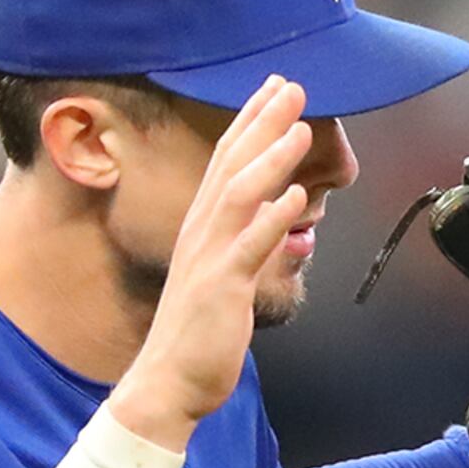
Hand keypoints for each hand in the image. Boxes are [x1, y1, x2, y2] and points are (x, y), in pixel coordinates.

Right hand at [107, 77, 314, 445]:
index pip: (227, 163)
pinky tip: (296, 198)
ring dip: (271, 160)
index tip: (275, 90)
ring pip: (240, 197)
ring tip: (299, 128)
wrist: (169, 381)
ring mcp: (210, 258)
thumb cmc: (200, 334)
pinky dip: (271, 220)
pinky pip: (247, 249)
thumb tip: (292, 232)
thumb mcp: (230, 280)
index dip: (251, 124)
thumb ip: (257, 250)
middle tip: (291, 85)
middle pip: (232, 166)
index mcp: (204, 229)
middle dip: (262, 123)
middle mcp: (202, 233)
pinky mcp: (222, 289)